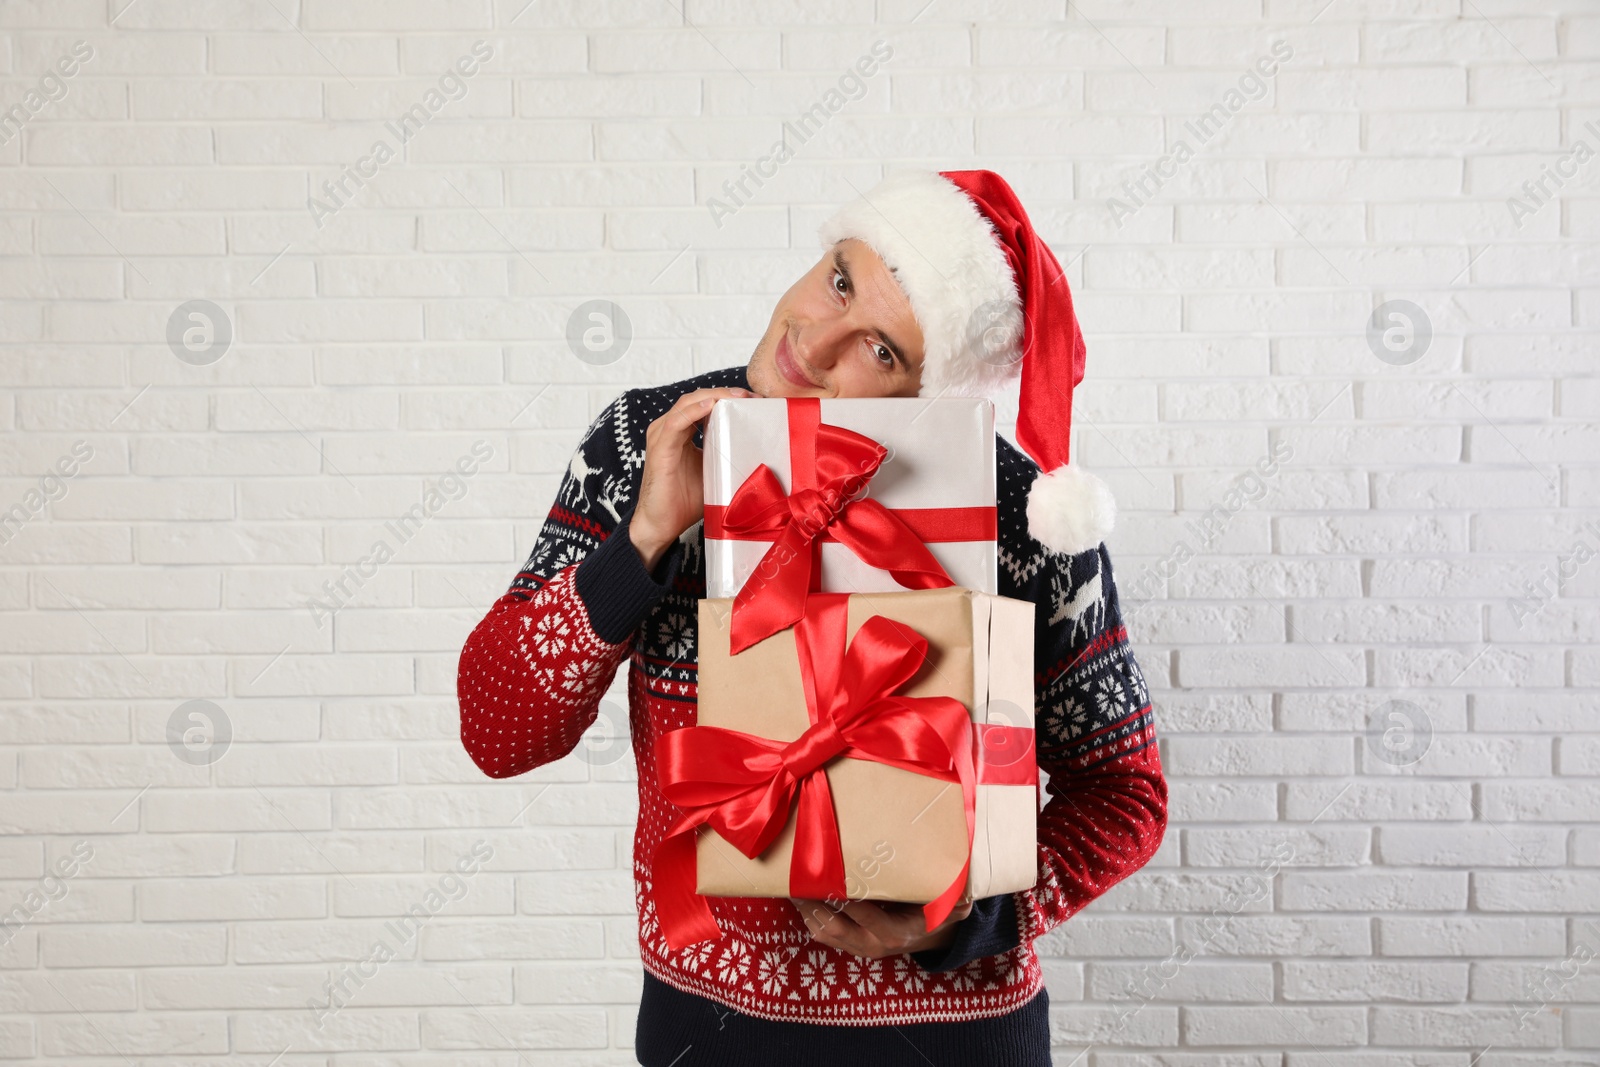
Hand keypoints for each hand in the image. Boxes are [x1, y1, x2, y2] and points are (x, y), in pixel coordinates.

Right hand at [630, 386, 755, 569]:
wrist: (661, 526)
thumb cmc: (684, 501)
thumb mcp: (713, 472)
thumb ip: (725, 456)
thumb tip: (759, 453)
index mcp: (681, 431)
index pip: (704, 404)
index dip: (728, 398)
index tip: (754, 400)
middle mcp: (669, 428)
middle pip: (697, 398)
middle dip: (725, 393)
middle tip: (751, 396)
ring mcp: (662, 436)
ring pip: (687, 404)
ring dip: (714, 397)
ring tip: (737, 397)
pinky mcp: (660, 448)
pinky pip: (677, 422)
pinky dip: (694, 411)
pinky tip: (712, 405)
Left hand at [790, 896, 974, 958]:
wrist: (929, 938)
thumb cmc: (935, 914)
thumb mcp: (950, 908)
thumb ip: (954, 902)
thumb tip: (964, 891)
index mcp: (894, 933)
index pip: (865, 914)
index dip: (847, 897)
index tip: (831, 876)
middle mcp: (871, 943)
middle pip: (834, 927)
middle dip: (813, 904)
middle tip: (798, 878)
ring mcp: (857, 946)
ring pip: (823, 932)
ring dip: (805, 910)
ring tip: (791, 884)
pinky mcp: (847, 944)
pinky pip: (822, 933)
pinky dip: (808, 914)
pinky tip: (798, 894)